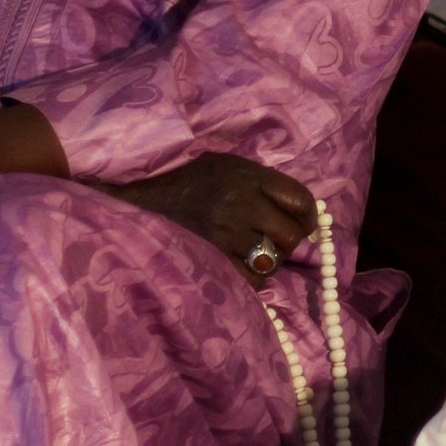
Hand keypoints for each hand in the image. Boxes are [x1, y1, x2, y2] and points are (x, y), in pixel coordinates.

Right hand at [106, 153, 317, 283]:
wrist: (137, 205)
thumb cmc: (186, 184)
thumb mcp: (225, 167)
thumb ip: (261, 182)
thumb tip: (300, 208)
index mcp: (246, 175)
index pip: (300, 198)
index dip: (308, 216)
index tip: (304, 223)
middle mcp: (239, 202)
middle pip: (291, 234)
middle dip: (291, 242)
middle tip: (279, 243)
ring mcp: (224, 233)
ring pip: (273, 259)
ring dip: (271, 261)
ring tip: (257, 255)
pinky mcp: (210, 259)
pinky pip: (251, 278)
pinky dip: (252, 277)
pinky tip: (240, 266)